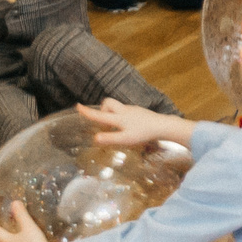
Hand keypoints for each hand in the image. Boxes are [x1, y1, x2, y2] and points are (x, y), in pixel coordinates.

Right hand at [78, 98, 192, 149]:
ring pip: (117, 107)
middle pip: (108, 103)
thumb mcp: (125, 139)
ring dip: (112, 115)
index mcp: (118, 118)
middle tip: (104, 123)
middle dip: (102, 110)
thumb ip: (110, 138)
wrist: (163, 125)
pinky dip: (121, 117)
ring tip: (116, 129)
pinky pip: (124, 111)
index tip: (78, 106)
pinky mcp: (138, 111)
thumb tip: (94, 138)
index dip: (87, 112)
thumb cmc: (143, 133)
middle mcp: (124, 111)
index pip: (99, 115)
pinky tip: (128, 127)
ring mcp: (132, 110)